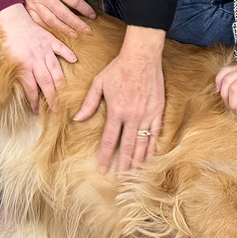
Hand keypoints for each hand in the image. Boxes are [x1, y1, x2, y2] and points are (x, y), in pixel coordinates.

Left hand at [0, 3, 76, 111]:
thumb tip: (17, 90)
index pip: (30, 88)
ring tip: (65, 93)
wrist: (9, 20)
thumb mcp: (5, 61)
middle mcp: (35, 59)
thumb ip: (14, 74)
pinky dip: (68, 54)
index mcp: (23, 65)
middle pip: (46, 82)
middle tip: (56, 109)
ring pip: (55, 69)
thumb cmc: (5, 42)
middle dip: (52, 97)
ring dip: (60, 82)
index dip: (34, 102)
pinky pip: (61, 48)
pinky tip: (74, 61)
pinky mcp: (49, 39)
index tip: (37, 111)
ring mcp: (44, 49)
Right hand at [4, 0, 95, 35]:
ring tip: (74, 34)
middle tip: (87, 30)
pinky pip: (40, 22)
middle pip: (63, 13)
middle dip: (77, 23)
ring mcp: (35, 3)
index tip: (92, 15)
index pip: (73, 0)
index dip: (84, 9)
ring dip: (65, 29)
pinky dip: (49, 28)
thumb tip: (80, 5)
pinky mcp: (28, 8)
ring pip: (51, 21)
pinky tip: (57, 32)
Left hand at [73, 26, 164, 172]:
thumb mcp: (99, 83)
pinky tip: (150, 158)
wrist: (142, 56)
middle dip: (123, 166)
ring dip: (138, 161)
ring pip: (142, 144)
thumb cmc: (118, 68)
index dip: (105, 156)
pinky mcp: (158, 111)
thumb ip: (89, 103)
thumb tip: (78, 119)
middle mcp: (132, 116)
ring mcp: (147, 115)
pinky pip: (156, 134)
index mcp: (116, 111)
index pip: (109, 140)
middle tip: (120, 181)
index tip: (102, 170)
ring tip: (135, 175)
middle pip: (127, 147)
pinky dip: (153, 148)